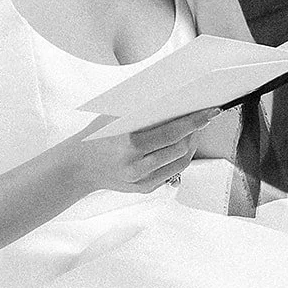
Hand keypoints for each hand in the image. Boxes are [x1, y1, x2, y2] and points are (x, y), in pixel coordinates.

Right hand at [59, 108, 222, 197]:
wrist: (78, 167)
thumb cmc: (97, 136)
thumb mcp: (114, 118)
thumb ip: (143, 111)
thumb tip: (176, 97)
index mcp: (128, 144)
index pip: (171, 132)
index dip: (194, 122)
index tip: (209, 112)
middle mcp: (135, 165)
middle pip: (179, 148)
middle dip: (196, 132)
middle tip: (204, 117)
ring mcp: (140, 180)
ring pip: (180, 162)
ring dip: (191, 144)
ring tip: (195, 130)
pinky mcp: (144, 189)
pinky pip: (172, 172)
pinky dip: (181, 157)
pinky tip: (184, 145)